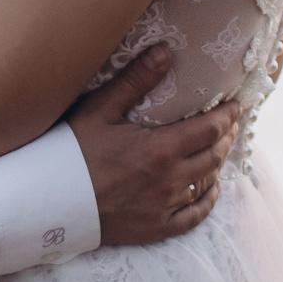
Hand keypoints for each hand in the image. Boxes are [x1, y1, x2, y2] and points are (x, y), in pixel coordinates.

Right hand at [65, 46, 242, 247]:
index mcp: (160, 149)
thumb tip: (165, 52)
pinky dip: (207, 201)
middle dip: (225, 137)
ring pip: (205, 183)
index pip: (210, 130)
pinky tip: (211, 189)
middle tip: (229, 123)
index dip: (227, 116)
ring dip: (217, 163)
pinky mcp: (154, 229)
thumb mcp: (99, 111)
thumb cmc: (70, 154)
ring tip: (219, 148)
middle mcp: (169, 181)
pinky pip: (193, 217)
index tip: (235, 105)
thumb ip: (135, 82)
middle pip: (214, 156)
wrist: (47, 204)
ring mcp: (164, 208)